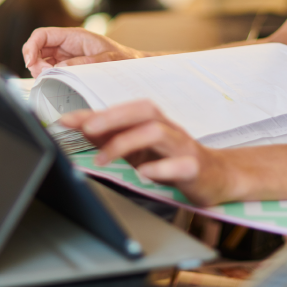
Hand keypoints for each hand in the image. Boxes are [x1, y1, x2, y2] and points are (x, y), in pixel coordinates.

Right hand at [22, 27, 145, 76]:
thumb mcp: (108, 59)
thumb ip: (84, 62)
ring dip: (40, 71)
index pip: (42, 35)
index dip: (31, 47)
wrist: (134, 64)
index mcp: (76, 36)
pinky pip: (50, 68)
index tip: (31, 63)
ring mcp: (67, 54)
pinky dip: (48, 76)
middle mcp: (68, 43)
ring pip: (41, 60)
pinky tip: (56, 82)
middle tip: (44, 76)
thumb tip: (60, 67)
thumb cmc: (124, 58)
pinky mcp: (69, 64)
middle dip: (35, 62)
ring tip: (52, 79)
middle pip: (38, 48)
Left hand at [60, 100, 234, 205]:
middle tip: (87, 129)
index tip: (67, 120)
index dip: (98, 112)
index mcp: (157, 123)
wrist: (219, 177)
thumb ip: (115, 137)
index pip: (128, 109)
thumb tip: (83, 126)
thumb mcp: (142, 148)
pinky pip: (180, 165)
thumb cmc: (176, 160)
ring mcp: (184, 148)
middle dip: (114, 117)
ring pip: (160, 133)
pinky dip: (161, 168)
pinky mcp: (195, 169)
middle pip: (145, 112)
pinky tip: (145, 173)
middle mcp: (171, 130)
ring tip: (104, 158)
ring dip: (128, 142)